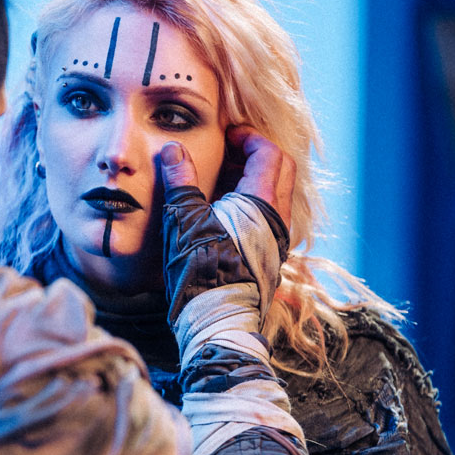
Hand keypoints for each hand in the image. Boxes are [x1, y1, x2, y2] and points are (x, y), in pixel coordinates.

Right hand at [160, 138, 289, 326]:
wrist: (217, 319)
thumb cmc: (201, 270)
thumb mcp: (184, 219)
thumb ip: (181, 181)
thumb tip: (172, 151)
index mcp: (262, 203)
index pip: (269, 153)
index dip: (248, 138)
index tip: (227, 134)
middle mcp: (279, 219)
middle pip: (281, 170)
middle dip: (256, 154)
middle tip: (228, 151)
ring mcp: (278, 240)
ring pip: (277, 194)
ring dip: (254, 179)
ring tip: (222, 179)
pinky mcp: (271, 257)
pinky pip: (270, 217)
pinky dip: (253, 203)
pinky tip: (225, 211)